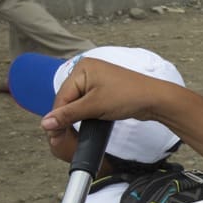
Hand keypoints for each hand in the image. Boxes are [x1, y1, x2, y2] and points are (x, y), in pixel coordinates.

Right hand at [42, 57, 175, 135]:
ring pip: (78, 102)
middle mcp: (88, 70)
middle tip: (61, 134)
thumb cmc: (129, 97)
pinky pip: (88, 102)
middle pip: (68, 98)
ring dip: (77, 115)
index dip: (57, 115)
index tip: (52, 132)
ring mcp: (97, 80)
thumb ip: (68, 115)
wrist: (156, 100)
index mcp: (83, 68)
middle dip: (67, 116)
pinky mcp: (105, 89)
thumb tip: (45, 123)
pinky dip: (86, 113)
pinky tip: (87, 122)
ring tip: (73, 130)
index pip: (62, 95)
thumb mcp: (94, 106)